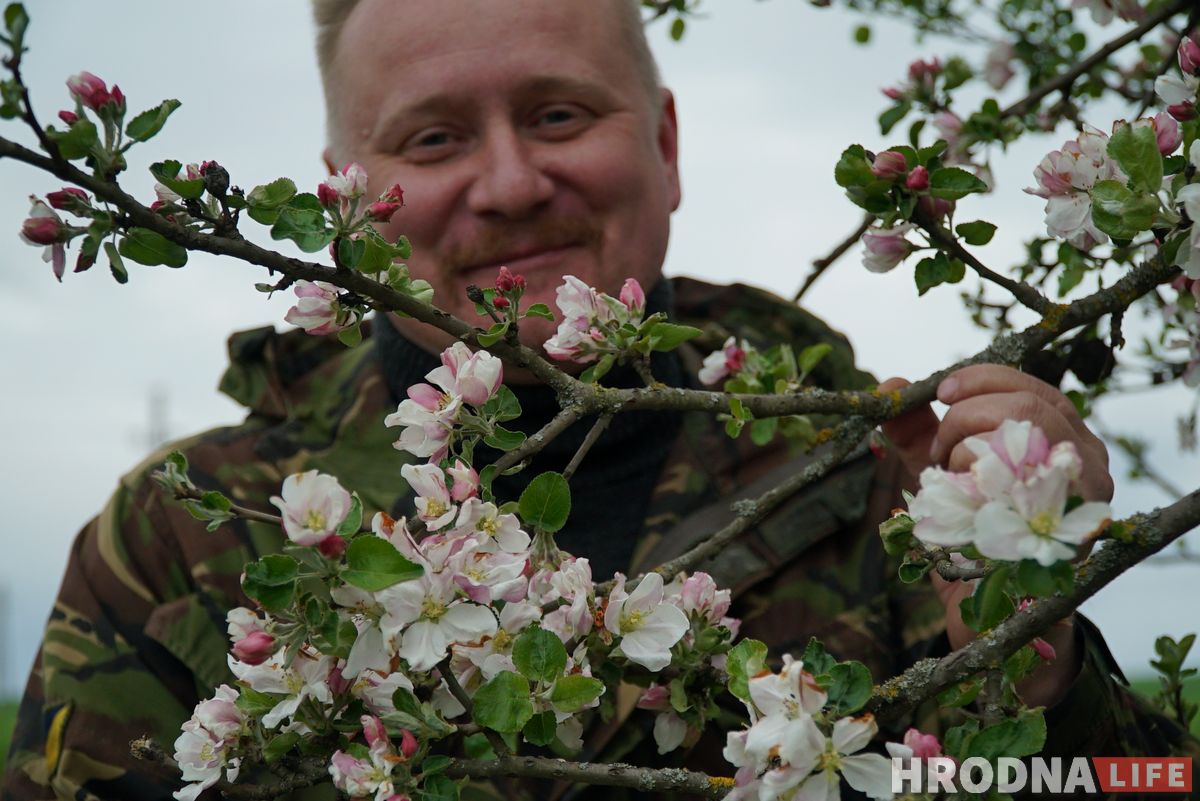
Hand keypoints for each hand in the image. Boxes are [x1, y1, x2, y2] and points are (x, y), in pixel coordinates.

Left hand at [878, 365, 1111, 706]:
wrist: (988, 613)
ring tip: (950, 480)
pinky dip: (980, 486)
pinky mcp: (1072, 531)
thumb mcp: (937, 477)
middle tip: (938, 453)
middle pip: (1028, 406)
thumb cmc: (969, 537)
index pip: (1030, 388)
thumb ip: (915, 433)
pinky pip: (1022, 485)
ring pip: (1029, 438)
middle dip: (967, 418)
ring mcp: (1085, 496)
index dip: (982, 380)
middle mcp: (1083, 461)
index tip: (940, 392)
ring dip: (972, 448)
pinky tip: (965, 504)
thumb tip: (890, 385)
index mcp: (1060, 438)